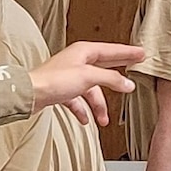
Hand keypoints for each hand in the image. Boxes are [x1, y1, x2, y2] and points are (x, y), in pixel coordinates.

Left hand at [30, 42, 144, 127]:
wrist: (30, 95)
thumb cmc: (53, 81)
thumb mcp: (88, 78)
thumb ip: (110, 80)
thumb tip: (127, 83)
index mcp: (84, 52)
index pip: (112, 51)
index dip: (127, 53)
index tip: (140, 53)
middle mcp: (77, 62)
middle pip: (104, 70)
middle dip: (117, 79)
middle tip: (132, 78)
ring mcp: (69, 76)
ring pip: (91, 91)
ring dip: (98, 106)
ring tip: (103, 119)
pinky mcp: (62, 90)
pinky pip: (78, 101)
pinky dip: (83, 111)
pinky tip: (85, 120)